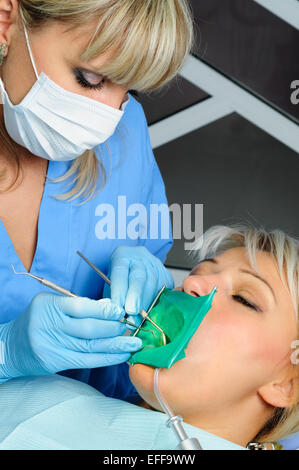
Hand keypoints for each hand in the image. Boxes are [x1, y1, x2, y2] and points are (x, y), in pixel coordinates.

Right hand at [0, 293, 141, 379]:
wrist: (10, 346)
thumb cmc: (38, 320)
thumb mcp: (53, 305)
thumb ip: (79, 305)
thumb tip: (110, 308)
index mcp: (48, 305)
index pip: (81, 307)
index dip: (104, 310)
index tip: (120, 311)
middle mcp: (48, 325)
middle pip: (88, 328)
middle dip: (113, 328)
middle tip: (129, 326)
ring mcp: (49, 346)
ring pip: (89, 346)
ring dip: (115, 345)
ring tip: (133, 343)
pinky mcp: (53, 362)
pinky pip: (85, 361)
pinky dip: (106, 358)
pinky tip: (120, 355)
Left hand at [104, 246, 173, 315]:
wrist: (135, 265)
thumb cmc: (120, 277)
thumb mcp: (110, 282)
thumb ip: (112, 296)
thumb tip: (117, 314)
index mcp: (122, 256)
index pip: (120, 272)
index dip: (119, 290)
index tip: (117, 306)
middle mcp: (139, 258)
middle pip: (139, 276)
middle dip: (135, 295)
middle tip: (131, 311)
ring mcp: (155, 265)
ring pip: (153, 283)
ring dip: (146, 302)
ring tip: (139, 316)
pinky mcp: (166, 275)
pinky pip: (164, 289)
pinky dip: (157, 303)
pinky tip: (151, 312)